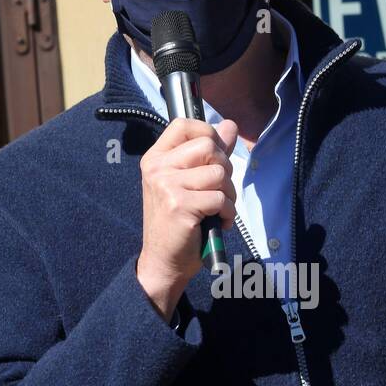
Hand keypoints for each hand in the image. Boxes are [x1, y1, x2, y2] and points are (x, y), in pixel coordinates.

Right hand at [137, 116, 237, 320]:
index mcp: (155, 158)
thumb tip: (230, 125)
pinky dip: (227, 213)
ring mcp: (166, 185)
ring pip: (218, 173)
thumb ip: (209, 153)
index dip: (208, 134)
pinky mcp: (180, 205)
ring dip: (228, 194)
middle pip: (209, 146)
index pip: (184, 124)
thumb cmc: (177, 222)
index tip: (214, 157)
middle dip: (225, 169)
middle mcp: (157, 168)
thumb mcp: (188, 183)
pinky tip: (218, 222)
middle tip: (218, 190)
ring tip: (218, 209)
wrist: (163, 261)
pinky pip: (220, 198)